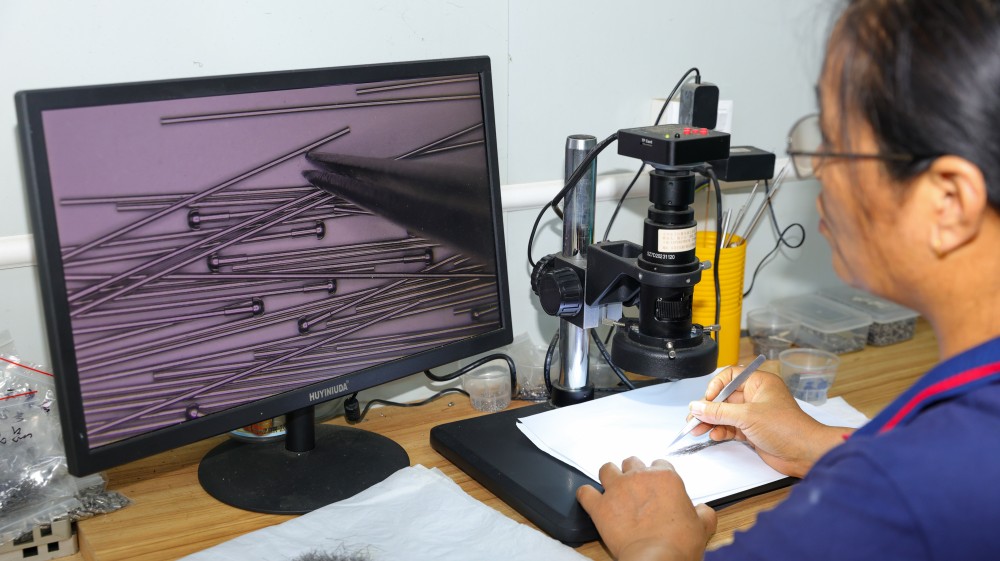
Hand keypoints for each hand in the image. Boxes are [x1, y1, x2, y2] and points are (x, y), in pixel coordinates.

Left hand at [577, 457, 715, 560]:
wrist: (657, 558)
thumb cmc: (679, 544)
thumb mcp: (702, 526)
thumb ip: (703, 513)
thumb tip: (703, 511)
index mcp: (666, 478)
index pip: (660, 464)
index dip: (658, 475)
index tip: (657, 486)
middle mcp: (639, 477)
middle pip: (632, 461)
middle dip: (632, 472)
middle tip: (635, 488)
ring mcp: (617, 490)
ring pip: (607, 469)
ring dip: (609, 476)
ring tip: (612, 488)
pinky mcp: (600, 506)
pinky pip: (585, 493)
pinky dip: (586, 495)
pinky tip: (590, 499)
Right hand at [688, 366, 850, 477]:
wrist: (805, 453)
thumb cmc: (788, 428)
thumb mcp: (747, 416)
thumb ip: (719, 411)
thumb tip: (698, 407)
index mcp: (759, 383)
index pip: (730, 377)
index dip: (715, 387)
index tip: (706, 400)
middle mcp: (756, 396)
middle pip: (724, 398)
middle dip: (708, 409)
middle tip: (693, 418)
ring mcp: (754, 414)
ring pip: (726, 414)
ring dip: (711, 422)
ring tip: (697, 429)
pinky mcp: (753, 431)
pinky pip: (731, 427)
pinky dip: (721, 431)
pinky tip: (714, 435)